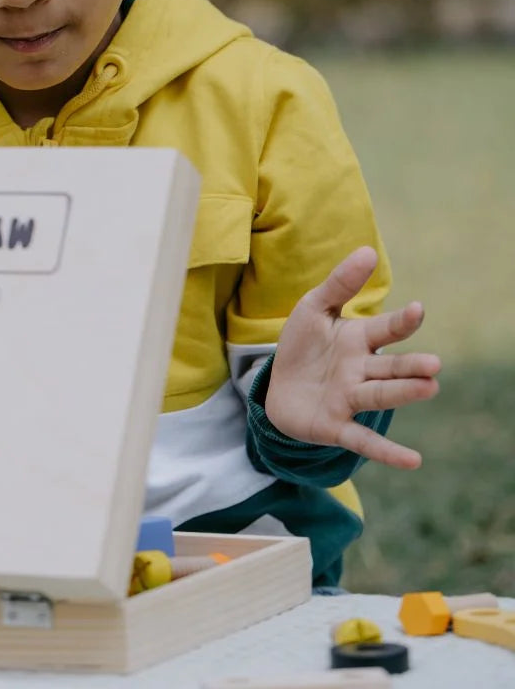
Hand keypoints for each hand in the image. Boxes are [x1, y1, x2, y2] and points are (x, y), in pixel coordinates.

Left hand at [265, 246, 440, 468]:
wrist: (276, 385)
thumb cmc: (303, 345)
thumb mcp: (313, 308)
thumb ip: (340, 283)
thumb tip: (368, 250)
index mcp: (358, 340)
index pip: (385, 330)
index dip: (401, 321)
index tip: (418, 310)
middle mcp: (361, 371)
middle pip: (390, 368)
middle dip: (410, 366)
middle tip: (434, 365)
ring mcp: (350, 399)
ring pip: (379, 396)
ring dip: (403, 394)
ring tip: (429, 388)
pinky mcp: (336, 426)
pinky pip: (362, 439)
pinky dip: (386, 452)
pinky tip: (413, 461)